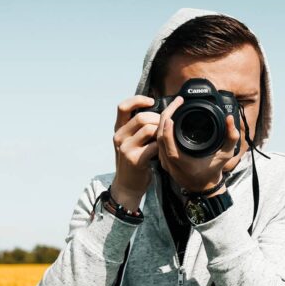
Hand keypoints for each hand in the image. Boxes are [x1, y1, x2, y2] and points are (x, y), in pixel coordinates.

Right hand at [111, 95, 167, 209]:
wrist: (127, 185)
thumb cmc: (133, 161)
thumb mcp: (130, 142)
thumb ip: (137, 128)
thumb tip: (156, 111)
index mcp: (118, 129)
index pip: (123, 107)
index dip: (138, 100)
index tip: (152, 101)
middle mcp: (119, 137)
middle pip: (141, 117)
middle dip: (158, 118)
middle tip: (165, 126)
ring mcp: (125, 148)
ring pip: (148, 129)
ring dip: (161, 131)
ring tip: (164, 137)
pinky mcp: (134, 159)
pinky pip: (154, 146)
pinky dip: (162, 146)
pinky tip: (163, 150)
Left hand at [156, 98, 238, 194]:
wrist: (204, 185)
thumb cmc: (213, 170)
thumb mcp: (226, 154)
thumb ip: (231, 137)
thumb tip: (229, 119)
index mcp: (182, 162)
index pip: (168, 144)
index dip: (167, 130)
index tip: (172, 115)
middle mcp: (170, 162)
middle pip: (159, 137)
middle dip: (166, 116)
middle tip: (177, 101)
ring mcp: (164, 161)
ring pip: (156, 138)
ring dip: (163, 120)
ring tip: (174, 106)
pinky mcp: (163, 159)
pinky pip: (158, 141)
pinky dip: (162, 127)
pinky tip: (170, 117)